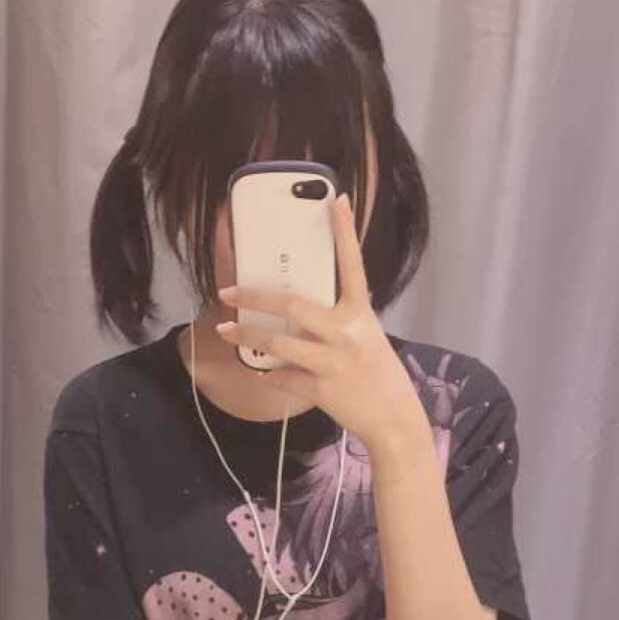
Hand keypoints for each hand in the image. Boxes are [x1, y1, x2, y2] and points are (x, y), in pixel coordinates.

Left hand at [214, 194, 430, 461]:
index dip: (344, 232)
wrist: (393, 419)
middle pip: (293, 306)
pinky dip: (270, 374)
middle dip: (256, 298)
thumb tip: (300, 311)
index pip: (352, 265)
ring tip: (225, 330)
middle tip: (229, 291)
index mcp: (361, 313)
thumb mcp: (367, 337)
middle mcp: (346, 333)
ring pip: (279, 344)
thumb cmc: (378, 375)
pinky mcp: (321, 389)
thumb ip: (339, 321)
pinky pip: (284, 377)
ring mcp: (332, 361)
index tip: (336, 200)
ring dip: (247, 337)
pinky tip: (261, 371)